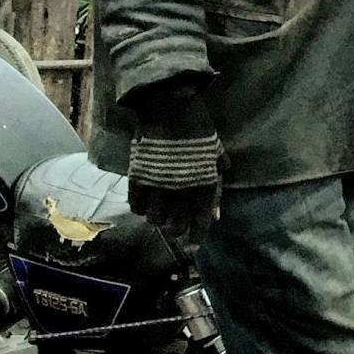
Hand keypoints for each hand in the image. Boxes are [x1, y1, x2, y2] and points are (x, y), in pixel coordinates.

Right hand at [126, 81, 220, 243]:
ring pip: (154, 219)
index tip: (194, 246)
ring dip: (158, 221)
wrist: (170, 107)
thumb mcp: (216, 154)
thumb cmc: (198, 130)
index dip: (197, 235)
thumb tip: (216, 213)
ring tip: (160, 217)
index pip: (201, 219)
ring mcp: (158, 184)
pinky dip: (141, 209)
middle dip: (176, 231)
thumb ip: (216, 184)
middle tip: (175, 229)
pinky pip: (136, 205)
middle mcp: (181, 188)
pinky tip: (145, 206)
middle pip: (176, 225)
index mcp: (204, 182)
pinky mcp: (138, 178)